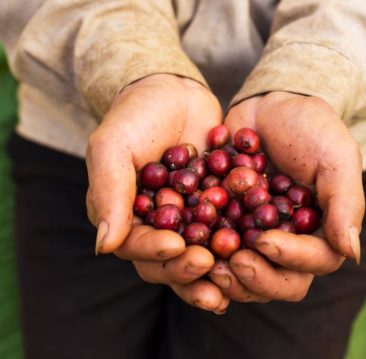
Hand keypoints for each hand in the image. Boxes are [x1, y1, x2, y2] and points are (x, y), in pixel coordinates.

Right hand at [86, 74, 228, 312]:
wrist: (174, 90)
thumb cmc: (135, 115)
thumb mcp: (114, 147)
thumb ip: (109, 194)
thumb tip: (103, 247)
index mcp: (123, 218)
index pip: (136, 246)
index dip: (155, 252)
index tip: (177, 246)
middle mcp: (154, 227)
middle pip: (168, 262)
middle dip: (188, 269)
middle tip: (210, 264)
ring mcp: (187, 222)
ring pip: (200, 256)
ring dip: (217, 271)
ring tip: (236, 274)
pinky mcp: (217, 212)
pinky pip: (230, 233)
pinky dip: (244, 244)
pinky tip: (262, 250)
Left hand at [211, 91, 363, 302]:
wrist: (270, 104)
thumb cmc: (312, 128)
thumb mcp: (335, 158)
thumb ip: (344, 204)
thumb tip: (350, 254)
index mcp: (323, 233)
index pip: (315, 261)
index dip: (291, 258)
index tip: (264, 241)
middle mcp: (290, 244)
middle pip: (280, 283)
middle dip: (256, 278)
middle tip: (231, 262)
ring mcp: (255, 240)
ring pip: (244, 277)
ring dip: (226, 275)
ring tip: (205, 260)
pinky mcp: (225, 228)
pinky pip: (213, 252)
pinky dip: (200, 253)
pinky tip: (183, 244)